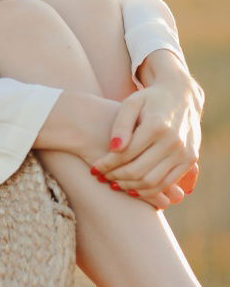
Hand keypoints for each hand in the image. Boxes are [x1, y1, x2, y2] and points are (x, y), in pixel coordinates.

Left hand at [89, 77, 201, 204]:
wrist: (181, 96)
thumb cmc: (149, 99)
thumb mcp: (131, 103)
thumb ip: (121, 125)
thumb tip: (113, 149)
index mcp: (156, 126)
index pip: (126, 154)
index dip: (107, 164)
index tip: (94, 169)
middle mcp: (173, 141)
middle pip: (138, 171)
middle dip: (116, 177)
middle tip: (102, 178)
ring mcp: (184, 152)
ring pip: (152, 182)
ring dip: (130, 186)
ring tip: (114, 183)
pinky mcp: (190, 160)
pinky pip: (167, 183)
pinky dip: (149, 190)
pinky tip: (133, 187)